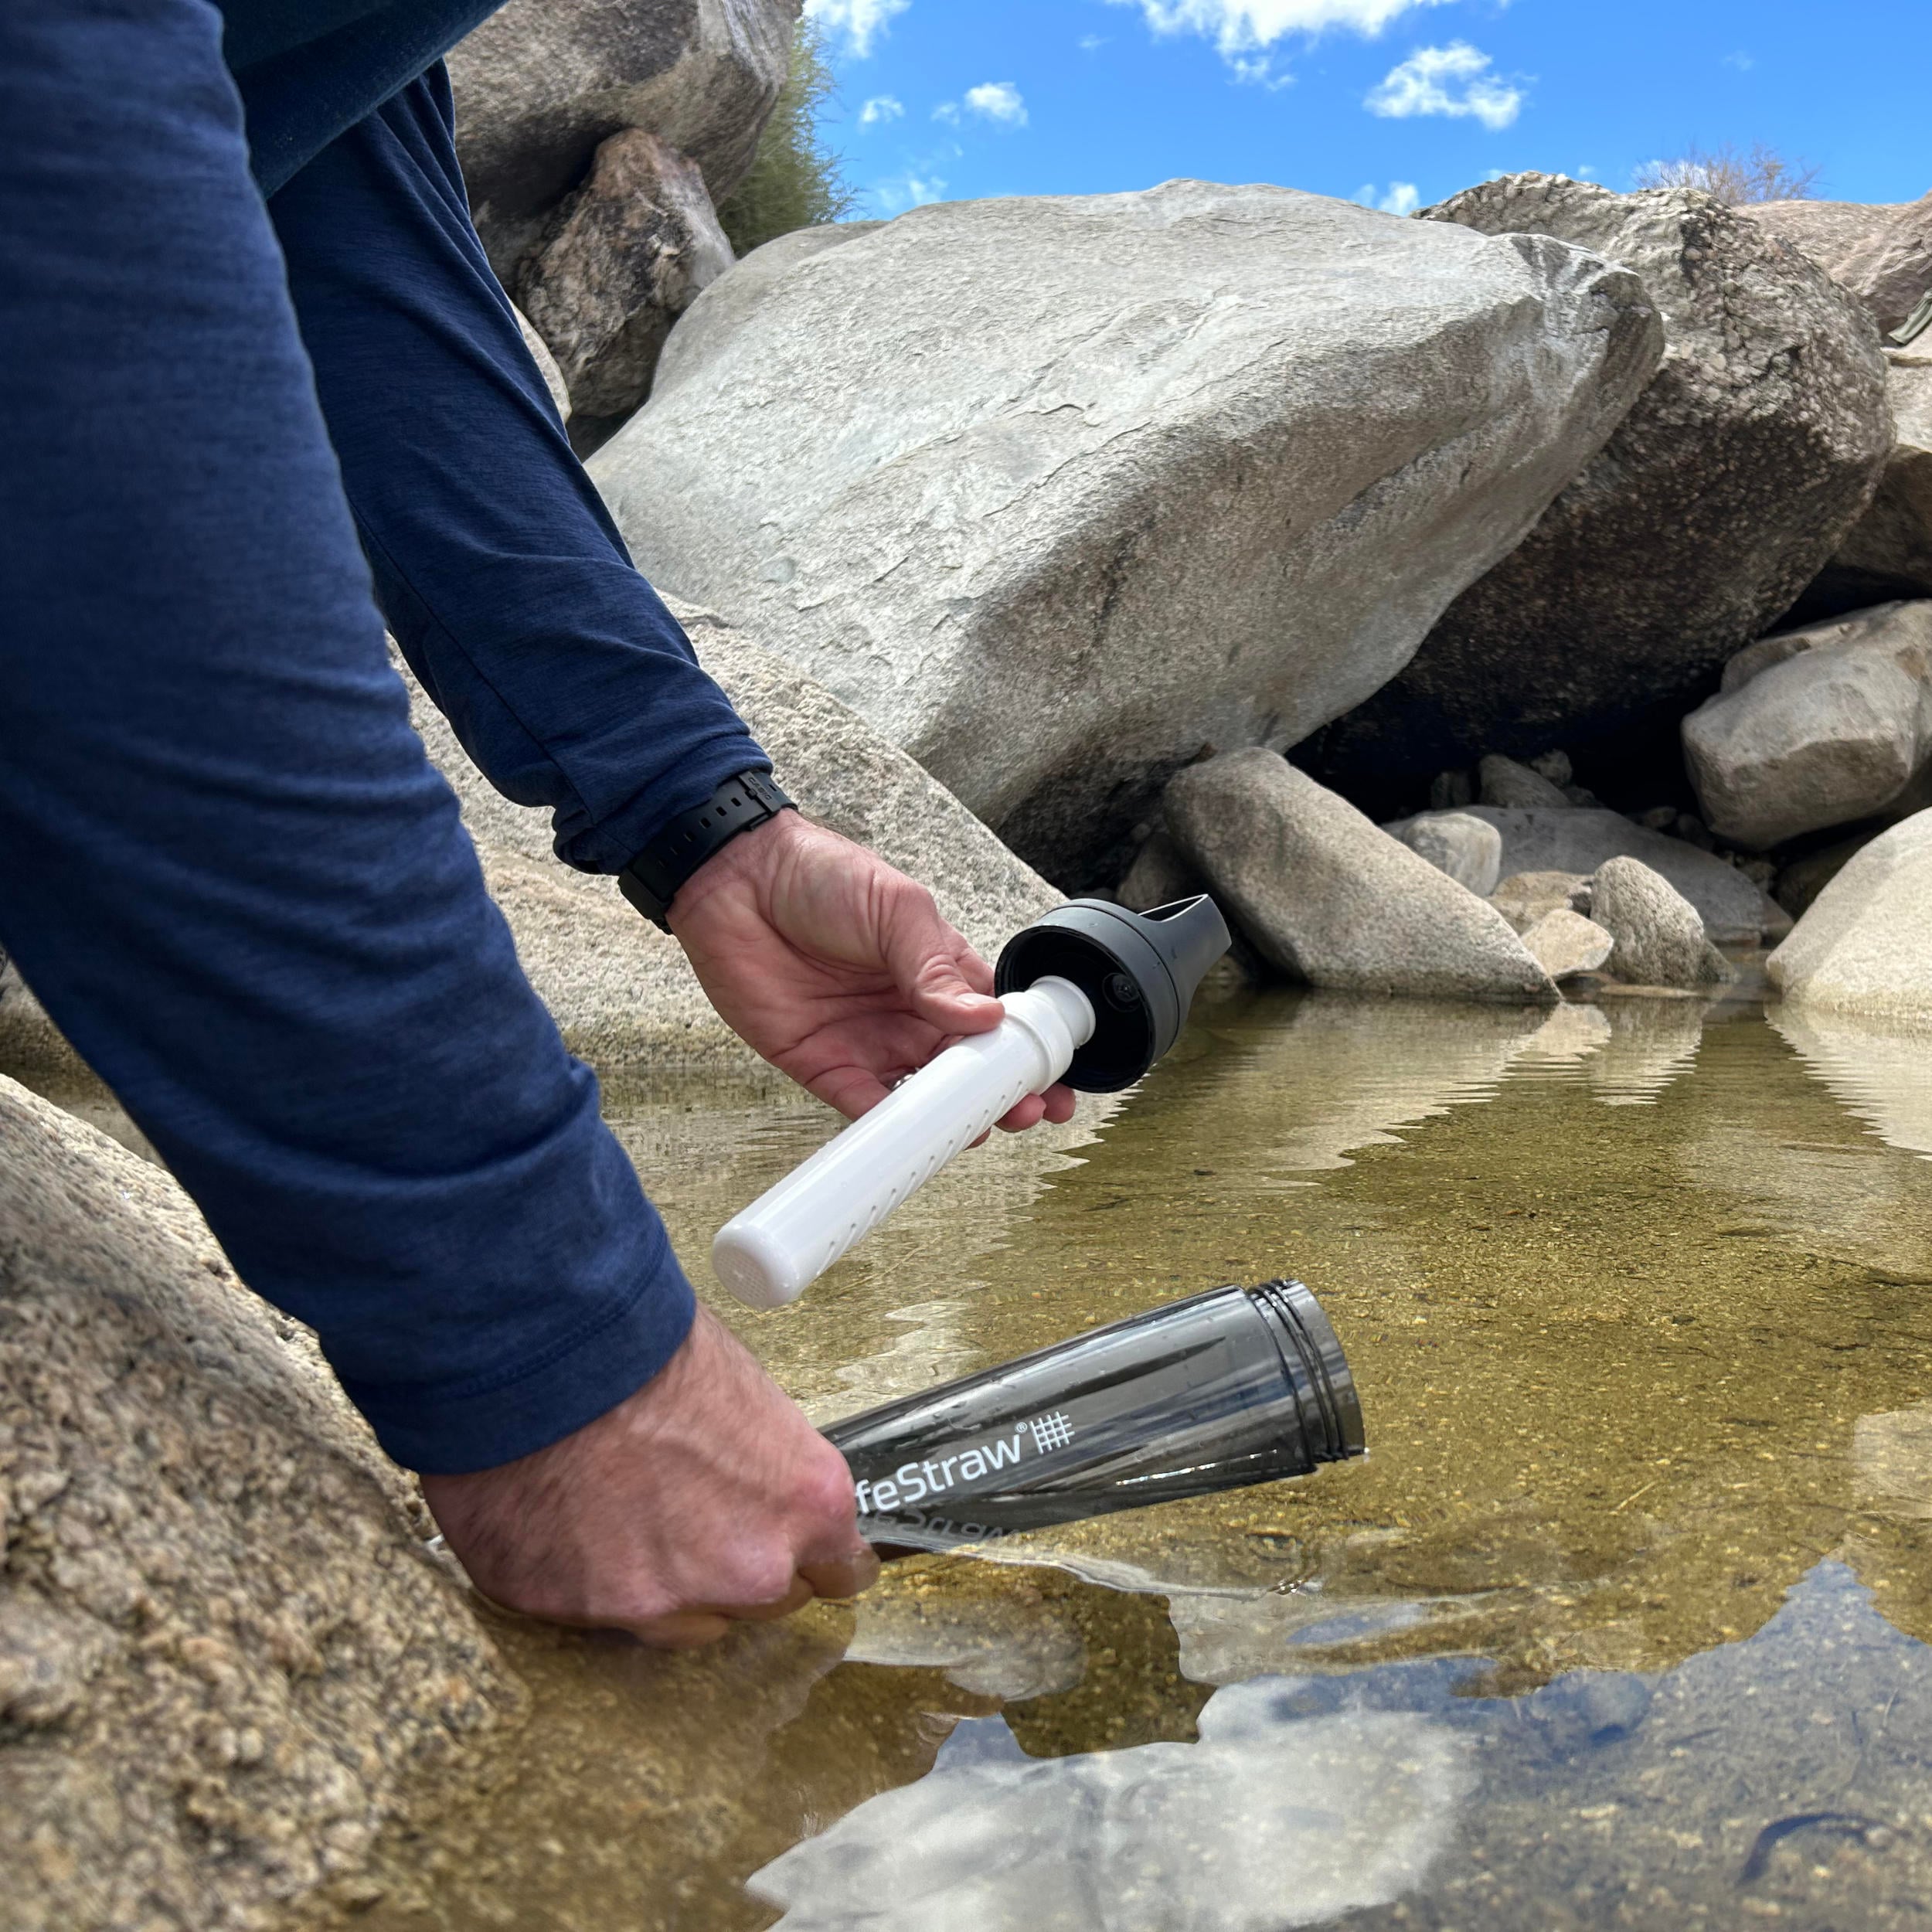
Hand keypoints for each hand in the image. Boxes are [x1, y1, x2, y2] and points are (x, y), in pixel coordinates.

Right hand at [420, 1307, 876, 1646]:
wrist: (547, 1354)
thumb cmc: (651, 1350)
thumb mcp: (748, 1392)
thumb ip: (768, 1466)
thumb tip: (755, 1482)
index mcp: (804, 1506)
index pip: (842, 1570)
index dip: (817, 1553)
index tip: (802, 1549)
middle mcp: (746, 1570)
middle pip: (765, 1599)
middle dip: (741, 1565)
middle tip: (698, 1513)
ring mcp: (662, 1604)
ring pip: (687, 1621)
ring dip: (671, 1585)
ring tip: (629, 1518)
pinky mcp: (581, 1614)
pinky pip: (602, 1611)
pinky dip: (592, 1579)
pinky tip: (572, 1522)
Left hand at [668, 811, 1076, 1130]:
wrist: (736, 880)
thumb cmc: (821, 876)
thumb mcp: (896, 909)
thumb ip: (936, 967)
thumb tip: (986, 1019)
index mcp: (939, 970)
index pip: (995, 1022)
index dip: (1025, 1053)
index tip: (1053, 1080)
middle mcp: (909, 1012)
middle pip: (967, 1070)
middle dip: (1001, 1096)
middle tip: (1027, 1114)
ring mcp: (867, 1041)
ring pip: (921, 1098)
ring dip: (950, 1119)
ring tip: (980, 1130)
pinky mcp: (820, 1062)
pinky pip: (859, 1105)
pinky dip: (886, 1127)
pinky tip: (912, 1136)